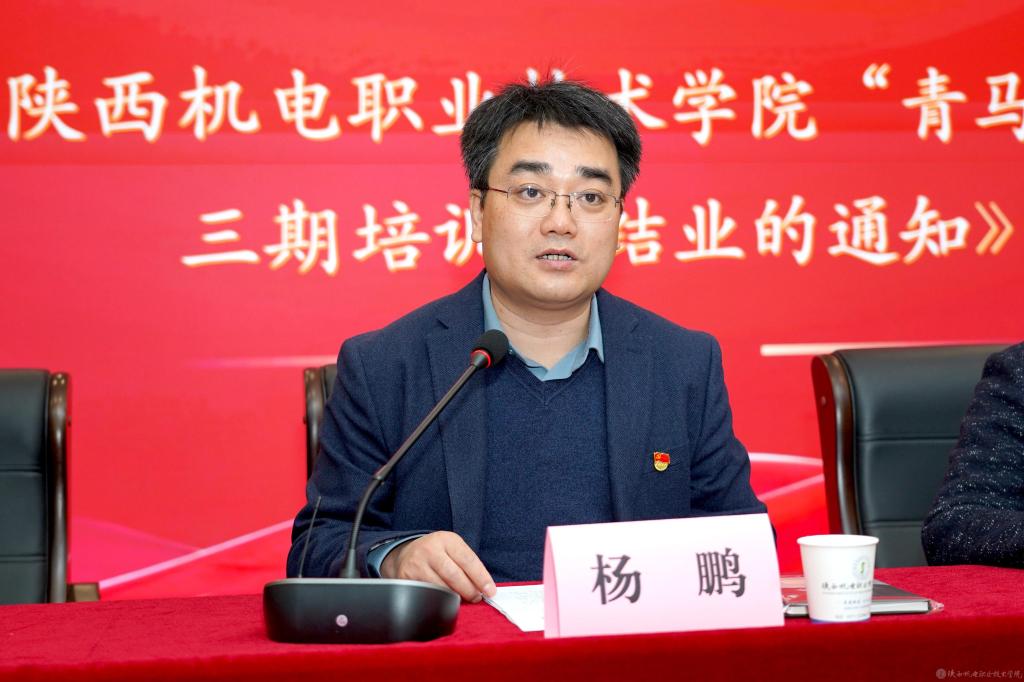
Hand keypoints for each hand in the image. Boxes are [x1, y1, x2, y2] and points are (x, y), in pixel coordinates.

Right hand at [380, 531, 495, 601]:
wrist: (407, 553)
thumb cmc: (438, 553)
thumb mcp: (452, 549)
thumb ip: (467, 564)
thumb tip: (484, 588)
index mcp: (447, 539)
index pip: (468, 560)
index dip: (481, 578)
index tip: (491, 591)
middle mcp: (430, 549)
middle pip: (454, 576)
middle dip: (469, 590)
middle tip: (476, 598)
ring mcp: (417, 563)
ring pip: (441, 587)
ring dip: (454, 597)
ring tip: (461, 598)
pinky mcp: (407, 577)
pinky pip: (427, 594)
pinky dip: (439, 600)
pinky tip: (444, 600)